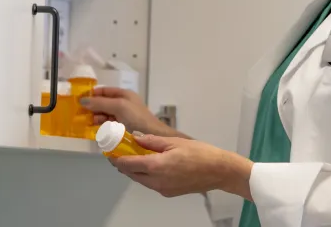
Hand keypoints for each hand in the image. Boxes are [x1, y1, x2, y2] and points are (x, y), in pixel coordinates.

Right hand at [80, 86, 166, 135]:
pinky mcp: (121, 129)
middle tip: (80, 114)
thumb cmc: (137, 119)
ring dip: (95, 118)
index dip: (92, 94)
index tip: (78, 99)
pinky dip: (100, 127)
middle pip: (102, 103)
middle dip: (92, 108)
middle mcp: (123, 104)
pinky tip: (95, 131)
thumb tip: (82, 100)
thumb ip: (100, 103)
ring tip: (87, 124)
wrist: (153, 138)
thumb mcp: (119, 106)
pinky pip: (107, 126)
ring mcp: (122, 117)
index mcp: (124, 95)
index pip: (104, 91)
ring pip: (104, 115)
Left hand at [108, 134, 253, 199]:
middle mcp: (156, 181)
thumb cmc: (200, 154)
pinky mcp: (168, 192)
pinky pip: (150, 183)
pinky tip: (148, 164)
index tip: (110, 150)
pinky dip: (145, 174)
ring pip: (140, 180)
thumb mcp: (173, 141)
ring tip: (132, 156)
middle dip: (123, 164)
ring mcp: (162, 189)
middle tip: (118, 151)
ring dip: (134, 169)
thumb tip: (135, 138)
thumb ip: (151, 141)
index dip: (116, 158)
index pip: (128, 164)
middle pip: (131, 174)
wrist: (219, 171)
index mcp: (156, 166)